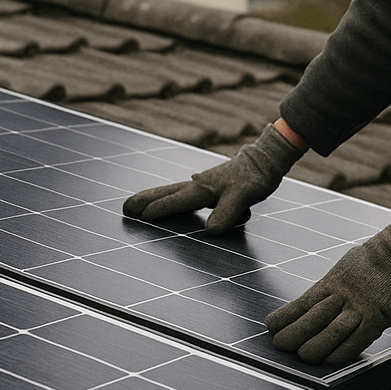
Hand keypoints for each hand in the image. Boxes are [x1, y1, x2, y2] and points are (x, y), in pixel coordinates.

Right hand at [122, 123, 300, 233]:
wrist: (266, 159)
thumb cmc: (255, 177)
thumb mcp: (245, 196)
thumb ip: (228, 212)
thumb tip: (211, 230)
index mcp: (203, 189)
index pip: (176, 201)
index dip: (158, 210)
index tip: (139, 217)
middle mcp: (198, 185)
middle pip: (166, 193)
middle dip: (145, 200)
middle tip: (124, 207)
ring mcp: (202, 183)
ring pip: (172, 191)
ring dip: (154, 198)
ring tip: (137, 204)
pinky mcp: (210, 185)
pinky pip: (184, 193)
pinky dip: (170, 197)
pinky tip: (171, 201)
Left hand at [265, 204, 390, 364]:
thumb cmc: (381, 257)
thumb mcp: (350, 264)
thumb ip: (336, 284)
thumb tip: (319, 298)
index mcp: (335, 280)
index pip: (304, 301)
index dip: (286, 315)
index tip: (270, 325)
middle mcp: (344, 294)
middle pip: (313, 317)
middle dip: (294, 333)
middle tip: (279, 345)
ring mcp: (361, 307)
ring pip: (332, 331)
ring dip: (315, 346)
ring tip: (301, 356)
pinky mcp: (379, 318)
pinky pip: (358, 340)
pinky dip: (342, 352)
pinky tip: (330, 361)